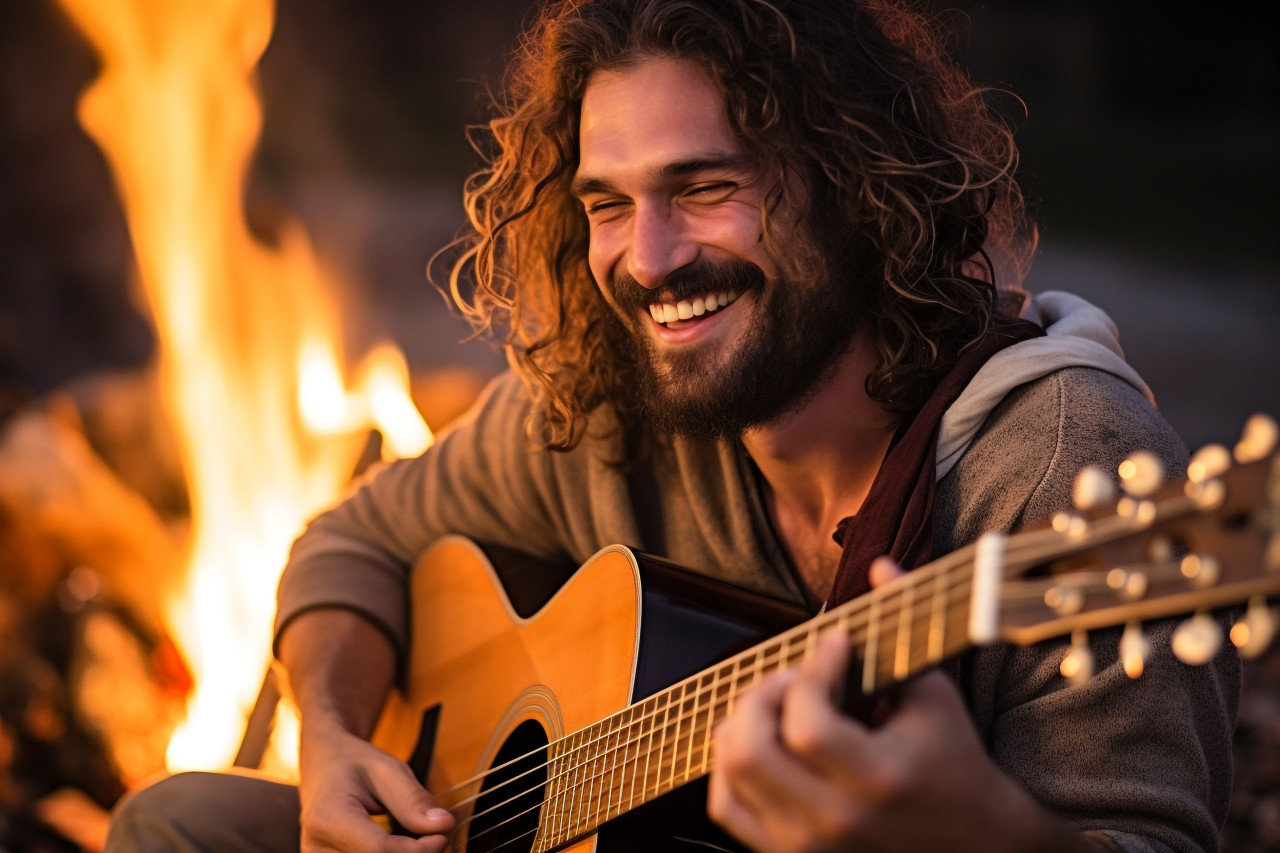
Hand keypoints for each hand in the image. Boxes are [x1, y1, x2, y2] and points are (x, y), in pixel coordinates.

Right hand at [298, 716, 453, 852]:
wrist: (323, 765)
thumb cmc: (355, 763)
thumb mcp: (388, 769)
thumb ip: (413, 801)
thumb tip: (443, 826)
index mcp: (327, 817)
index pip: (378, 850)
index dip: (418, 850)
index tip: (443, 835)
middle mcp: (317, 848)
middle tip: (435, 835)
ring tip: (418, 839)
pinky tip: (401, 847)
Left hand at [706, 558, 1085, 852]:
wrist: (973, 847)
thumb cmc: (953, 762)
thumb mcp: (937, 695)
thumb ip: (906, 626)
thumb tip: (880, 563)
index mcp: (880, 781)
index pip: (808, 724)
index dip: (812, 670)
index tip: (834, 643)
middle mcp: (837, 821)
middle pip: (751, 753)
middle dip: (759, 696)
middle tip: (790, 676)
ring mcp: (808, 845)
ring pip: (731, 778)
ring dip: (741, 725)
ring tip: (774, 703)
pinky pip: (727, 807)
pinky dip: (729, 767)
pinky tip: (759, 739)